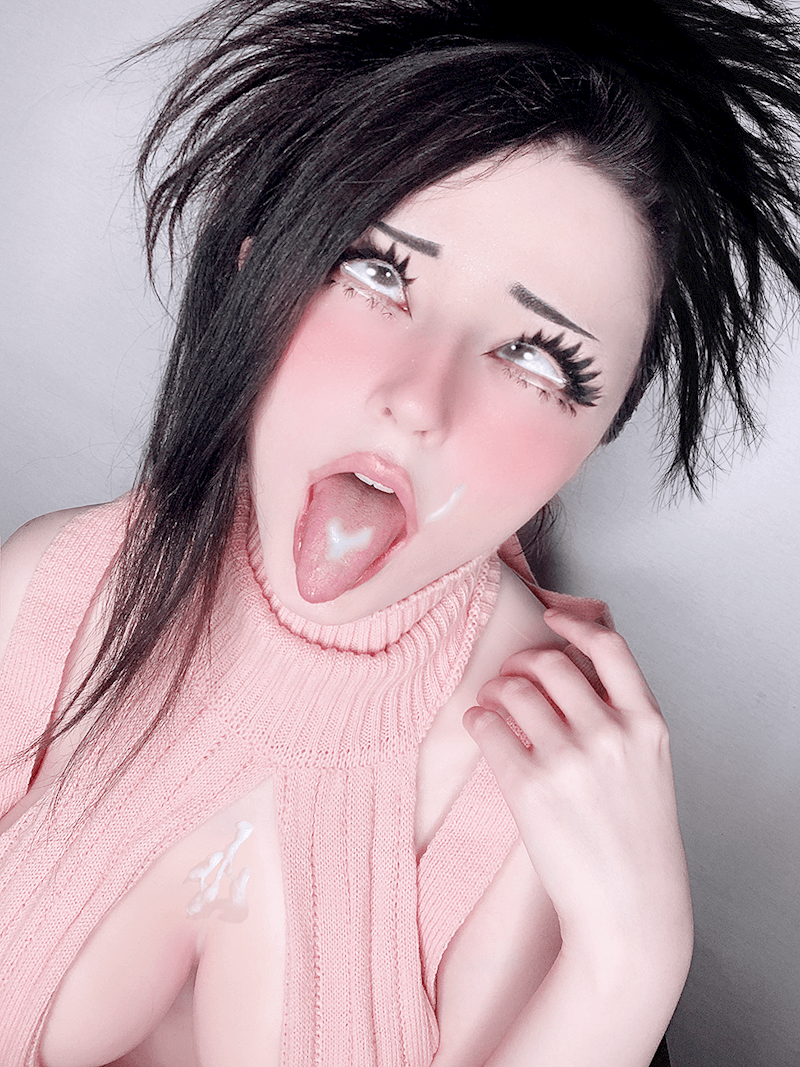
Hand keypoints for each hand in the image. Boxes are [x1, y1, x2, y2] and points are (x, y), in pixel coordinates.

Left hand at [463, 609, 692, 975]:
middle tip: (511, 676)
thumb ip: (619, 715)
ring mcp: (570, 759)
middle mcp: (611, 733)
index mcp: (647, 723)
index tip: (552, 620)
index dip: (575, 625)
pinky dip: (477, 718)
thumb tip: (572, 665)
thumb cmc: (636, 838)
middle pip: (549, 662)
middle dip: (521, 662)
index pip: (610, 647)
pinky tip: (480, 726)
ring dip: (494, 688)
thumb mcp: (648, 764)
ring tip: (493, 703)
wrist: (629, 910)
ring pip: (513, 688)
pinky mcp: (530, 787)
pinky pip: (488, 726)